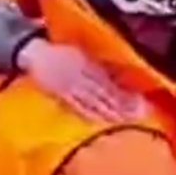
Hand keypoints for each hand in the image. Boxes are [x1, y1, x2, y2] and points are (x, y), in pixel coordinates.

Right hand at [18, 39, 145, 121]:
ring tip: (123, 122)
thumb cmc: (59, 53)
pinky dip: (89, 114)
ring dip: (109, 112)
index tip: (141, 103)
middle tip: (138, 117)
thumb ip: (98, 66)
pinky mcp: (61, 94)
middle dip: (122, 106)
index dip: (127, 94)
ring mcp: (72, 85)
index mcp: (90, 65)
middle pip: (106, 94)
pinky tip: (99, 122)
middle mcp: (84, 75)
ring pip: (94, 101)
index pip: (112, 83)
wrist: (34, 52)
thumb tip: (119, 78)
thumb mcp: (81, 54)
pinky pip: (76, 105)